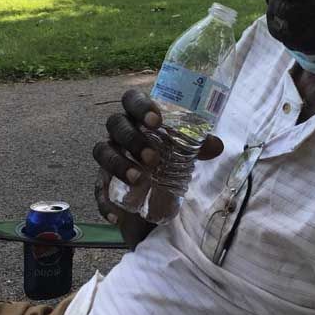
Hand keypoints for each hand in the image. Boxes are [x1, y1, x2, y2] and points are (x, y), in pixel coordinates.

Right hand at [93, 88, 223, 247]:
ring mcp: (110, 156)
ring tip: (139, 180)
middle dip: (132, 139)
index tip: (156, 121)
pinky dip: (104, 202)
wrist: (157, 194)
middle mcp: (120, 133)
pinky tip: (116, 216)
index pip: (131, 99)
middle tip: (153, 158)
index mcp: (139, 117)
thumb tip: (216, 146)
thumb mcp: (187, 152)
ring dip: (119, 164)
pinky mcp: (105, 182)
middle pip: (115, 125)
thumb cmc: (169, 159)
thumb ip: (200, 146)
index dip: (140, 106)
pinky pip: (98, 189)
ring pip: (102, 152)